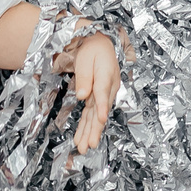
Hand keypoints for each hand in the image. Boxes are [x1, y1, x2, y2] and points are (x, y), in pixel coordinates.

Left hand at [62, 31, 119, 152]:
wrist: (100, 43)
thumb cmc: (93, 49)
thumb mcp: (86, 58)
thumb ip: (84, 77)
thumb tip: (82, 96)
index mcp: (106, 75)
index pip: (103, 93)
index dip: (102, 107)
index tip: (101, 120)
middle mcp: (108, 87)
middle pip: (101, 110)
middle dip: (95, 129)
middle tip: (89, 144)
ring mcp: (105, 94)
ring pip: (96, 115)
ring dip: (90, 132)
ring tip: (84, 147)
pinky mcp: (98, 97)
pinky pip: (92, 113)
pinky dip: (87, 126)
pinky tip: (82, 138)